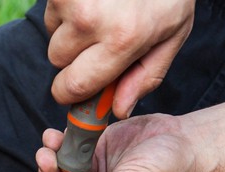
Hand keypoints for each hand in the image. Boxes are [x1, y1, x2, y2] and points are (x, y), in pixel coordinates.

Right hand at [44, 0, 194, 116]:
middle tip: (99, 41)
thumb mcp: (172, 33)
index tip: (77, 90)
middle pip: (57, 62)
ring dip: (69, 31)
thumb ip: (146, 76)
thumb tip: (116, 110)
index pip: (73, 86)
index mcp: (122, 39)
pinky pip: (52, 11)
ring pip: (52, 35)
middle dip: (72, 59)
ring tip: (101, 12)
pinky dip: (67, 9)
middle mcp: (92, 19)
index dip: (71, 92)